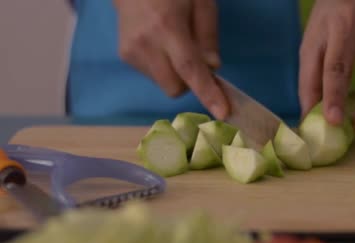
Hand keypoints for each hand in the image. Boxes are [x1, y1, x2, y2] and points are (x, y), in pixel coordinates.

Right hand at [113, 0, 228, 118]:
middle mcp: (145, 44)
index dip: (207, 92)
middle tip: (195, 58)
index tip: (222, 113)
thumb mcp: (201, 2)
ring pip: (164, 84)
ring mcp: (131, 52)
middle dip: (190, 82)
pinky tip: (160, 44)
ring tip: (173, 44)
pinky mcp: (125, 56)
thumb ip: (208, 36)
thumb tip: (213, 68)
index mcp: (167, 27)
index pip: (189, 68)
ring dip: (176, 74)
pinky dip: (164, 68)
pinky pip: (154, 76)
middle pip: (175, 87)